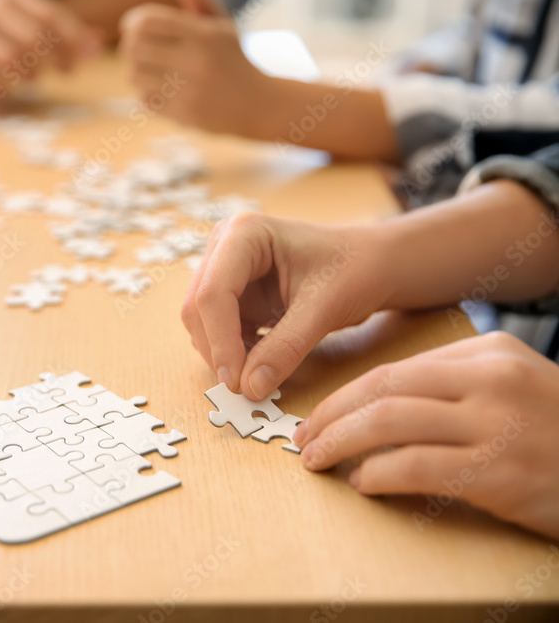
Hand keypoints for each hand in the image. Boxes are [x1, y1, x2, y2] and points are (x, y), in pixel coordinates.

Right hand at [0, 0, 101, 91]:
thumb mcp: (27, 18)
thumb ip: (63, 31)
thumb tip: (98, 46)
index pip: (49, 16)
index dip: (72, 40)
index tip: (86, 58)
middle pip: (32, 38)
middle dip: (54, 59)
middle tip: (66, 72)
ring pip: (10, 59)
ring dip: (29, 74)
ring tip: (33, 78)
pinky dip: (1, 89)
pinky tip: (7, 89)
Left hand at [119, 0, 267, 134]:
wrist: (259, 105)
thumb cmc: (234, 60)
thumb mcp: (222, 26)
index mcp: (203, 34)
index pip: (148, 21)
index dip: (132, 22)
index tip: (132, 27)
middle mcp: (196, 61)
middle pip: (135, 48)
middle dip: (129, 47)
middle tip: (134, 49)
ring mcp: (189, 90)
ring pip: (135, 75)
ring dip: (136, 72)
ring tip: (148, 70)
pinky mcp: (184, 114)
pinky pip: (145, 100)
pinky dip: (147, 94)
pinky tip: (160, 90)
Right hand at [181, 213, 391, 399]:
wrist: (372, 265)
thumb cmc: (355, 269)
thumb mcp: (325, 308)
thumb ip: (286, 347)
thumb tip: (250, 388)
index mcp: (244, 234)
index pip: (214, 292)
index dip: (220, 340)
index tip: (236, 381)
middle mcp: (224, 247)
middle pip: (198, 307)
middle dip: (218, 350)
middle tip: (244, 388)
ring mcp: (224, 271)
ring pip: (202, 323)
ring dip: (223, 354)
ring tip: (260, 373)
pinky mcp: (232, 296)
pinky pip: (217, 332)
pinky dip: (233, 354)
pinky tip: (261, 362)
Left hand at [293, 332, 558, 539]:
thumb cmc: (558, 433)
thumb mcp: (513, 388)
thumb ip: (455, 386)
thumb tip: (379, 405)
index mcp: (489, 353)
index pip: (395, 370)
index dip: (345, 395)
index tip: (318, 414)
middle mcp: (490, 380)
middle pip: (383, 389)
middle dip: (331, 415)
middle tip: (303, 437)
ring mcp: (497, 424)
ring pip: (390, 423)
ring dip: (341, 442)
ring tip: (317, 459)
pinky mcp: (500, 471)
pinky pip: (417, 467)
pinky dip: (378, 473)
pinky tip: (363, 482)